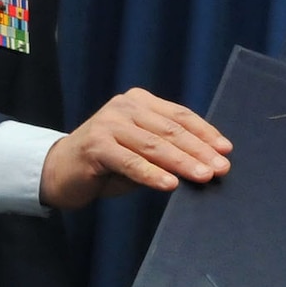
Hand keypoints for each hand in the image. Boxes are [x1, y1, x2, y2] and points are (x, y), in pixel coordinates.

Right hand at [39, 88, 231, 208]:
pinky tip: (170, 184)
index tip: (225, 149)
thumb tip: (206, 163)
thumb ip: (166, 151)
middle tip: (221, 167)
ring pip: (153, 145)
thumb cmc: (107, 163)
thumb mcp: (140, 152)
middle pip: (170, 130)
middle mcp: (125, 107)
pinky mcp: (96, 145)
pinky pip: (131, 162)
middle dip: (199, 150)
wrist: (60, 171)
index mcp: (140, 102)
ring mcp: (109, 124)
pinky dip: (152, 174)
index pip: (180, 116)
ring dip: (182, 162)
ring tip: (203, 176)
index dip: (205, 132)